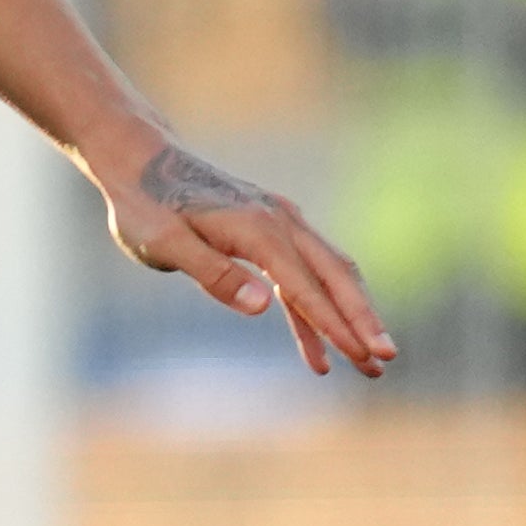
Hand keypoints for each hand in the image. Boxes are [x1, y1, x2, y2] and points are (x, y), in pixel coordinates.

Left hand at [91, 132, 396, 378]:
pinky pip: (301, 276)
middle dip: (362, 320)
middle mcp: (279, 222)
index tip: (364, 356)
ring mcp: (279, 223)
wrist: (140, 160)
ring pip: (327, 276)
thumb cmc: (145, 205)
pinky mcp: (269, 231)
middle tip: (385, 360)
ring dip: (347, 318)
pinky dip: (311, 313)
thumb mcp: (165, 244)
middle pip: (335, 277)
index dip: (336, 324)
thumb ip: (214, 274)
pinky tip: (316, 352)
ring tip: (367, 365)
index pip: (306, 286)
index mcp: (257, 229)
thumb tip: (263, 306)